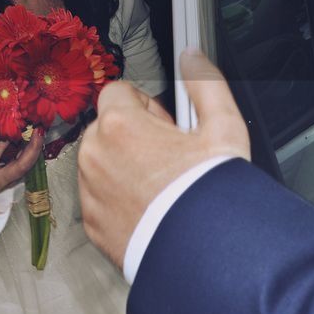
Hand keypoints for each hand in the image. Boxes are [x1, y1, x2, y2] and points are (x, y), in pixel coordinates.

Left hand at [78, 50, 250, 267]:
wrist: (205, 256)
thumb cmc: (212, 195)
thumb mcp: (224, 129)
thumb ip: (205, 84)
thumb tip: (193, 57)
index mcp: (120, 127)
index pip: (116, 92)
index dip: (145, 105)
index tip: (165, 125)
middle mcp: (95, 156)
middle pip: (106, 127)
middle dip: (133, 135)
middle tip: (169, 156)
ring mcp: (89, 192)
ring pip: (99, 163)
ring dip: (123, 166)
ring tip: (161, 185)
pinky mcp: (91, 224)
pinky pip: (98, 198)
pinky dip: (118, 199)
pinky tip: (150, 208)